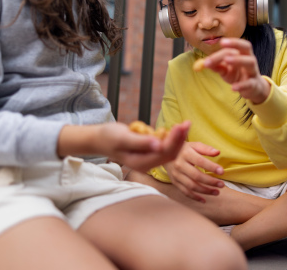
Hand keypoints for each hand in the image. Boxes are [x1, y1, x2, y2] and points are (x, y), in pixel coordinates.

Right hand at [58, 121, 188, 172]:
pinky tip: (176, 128)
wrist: (99, 139)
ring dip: (178, 138)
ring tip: (185, 124)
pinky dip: (171, 138)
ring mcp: (149, 160)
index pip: (164, 152)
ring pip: (169, 151)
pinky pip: (164, 147)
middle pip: (170, 153)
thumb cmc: (109, 137)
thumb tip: (158, 145)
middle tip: (187, 123)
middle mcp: (147, 164)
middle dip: (180, 138)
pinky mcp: (149, 153)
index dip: (174, 139)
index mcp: (141, 163)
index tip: (181, 126)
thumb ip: (141, 142)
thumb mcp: (123, 138)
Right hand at [164, 141, 224, 202]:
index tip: (222, 172)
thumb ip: (206, 148)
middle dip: (210, 182)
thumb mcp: (194, 145)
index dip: (211, 167)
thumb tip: (218, 152)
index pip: (200, 161)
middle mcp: (180, 165)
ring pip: (191, 186)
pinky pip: (185, 192)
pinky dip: (195, 197)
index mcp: (186, 154)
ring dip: (205, 191)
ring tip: (217, 192)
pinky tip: (204, 200)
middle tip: (222, 185)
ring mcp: (176, 175)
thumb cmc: (185, 149)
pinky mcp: (175, 182)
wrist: (166, 153)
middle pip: (196, 176)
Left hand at [202, 38, 270, 103]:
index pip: (238, 45)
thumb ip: (216, 66)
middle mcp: (250, 60)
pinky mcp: (253, 85)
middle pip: (246, 49)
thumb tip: (203, 63)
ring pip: (250, 63)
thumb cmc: (237, 75)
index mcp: (243, 54)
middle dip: (236, 45)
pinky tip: (233, 87)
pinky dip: (241, 85)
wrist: (251, 89)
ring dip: (238, 60)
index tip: (221, 42)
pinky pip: (249, 83)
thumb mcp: (225, 70)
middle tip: (223, 45)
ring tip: (227, 60)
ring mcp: (253, 72)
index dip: (232, 42)